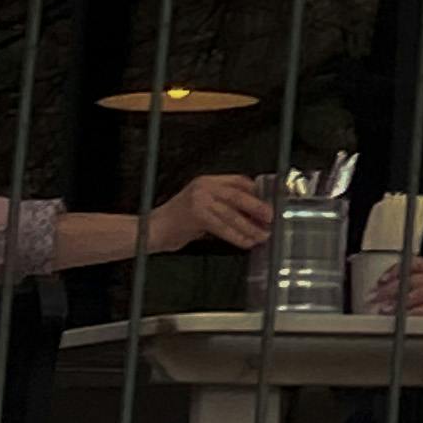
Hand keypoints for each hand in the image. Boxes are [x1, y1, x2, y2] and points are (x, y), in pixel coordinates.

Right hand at [147, 173, 270, 256]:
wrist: (151, 231)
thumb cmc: (176, 222)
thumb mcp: (201, 207)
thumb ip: (222, 206)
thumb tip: (250, 214)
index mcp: (207, 181)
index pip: (238, 181)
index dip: (256, 191)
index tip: (269, 201)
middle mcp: (204, 186)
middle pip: (238, 195)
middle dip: (258, 207)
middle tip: (272, 217)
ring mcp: (200, 199)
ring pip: (232, 214)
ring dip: (250, 227)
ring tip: (262, 235)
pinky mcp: (196, 215)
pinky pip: (223, 227)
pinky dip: (237, 236)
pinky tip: (246, 242)